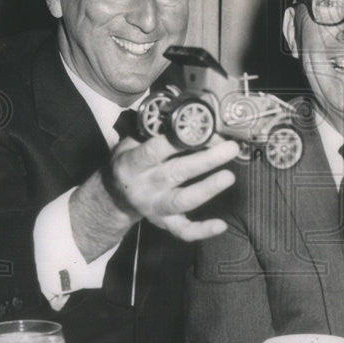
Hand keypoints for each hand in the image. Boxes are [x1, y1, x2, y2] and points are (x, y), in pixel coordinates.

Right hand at [71, 136, 239, 255]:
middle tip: (230, 148)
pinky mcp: (164, 222)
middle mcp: (145, 186)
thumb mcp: (129, 143)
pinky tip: (221, 225)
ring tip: (229, 176)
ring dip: (207, 189)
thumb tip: (181, 112)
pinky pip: (182, 230)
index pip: (154, 151)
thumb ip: (152, 131)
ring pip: (182, 201)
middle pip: (176, 173)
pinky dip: (202, 230)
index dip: (176, 140)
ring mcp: (155, 206)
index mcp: (133, 163)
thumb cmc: (128, 163)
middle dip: (205, 161)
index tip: (199, 129)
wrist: (113, 197)